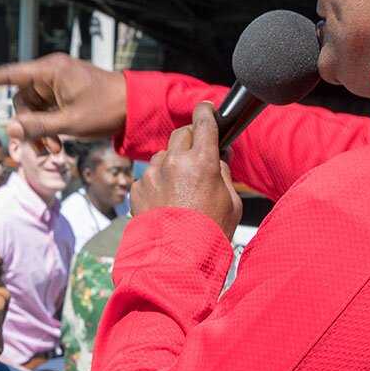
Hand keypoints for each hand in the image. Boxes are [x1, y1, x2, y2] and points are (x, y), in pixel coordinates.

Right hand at [0, 54, 126, 146]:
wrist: (136, 108)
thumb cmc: (106, 109)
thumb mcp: (70, 122)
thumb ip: (37, 126)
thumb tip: (9, 128)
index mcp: (51, 70)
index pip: (11, 74)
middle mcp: (51, 74)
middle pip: (22, 100)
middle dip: (28, 126)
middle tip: (44, 149)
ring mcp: (57, 85)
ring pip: (32, 110)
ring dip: (39, 131)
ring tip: (55, 151)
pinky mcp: (64, 95)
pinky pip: (45, 112)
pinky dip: (48, 129)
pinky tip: (58, 145)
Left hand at [131, 102, 241, 239]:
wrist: (176, 261)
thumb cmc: (209, 234)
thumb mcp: (232, 202)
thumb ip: (223, 173)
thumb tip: (217, 156)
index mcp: (202, 161)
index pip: (204, 122)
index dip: (206, 113)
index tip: (207, 110)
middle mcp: (174, 162)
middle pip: (181, 133)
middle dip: (190, 139)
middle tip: (198, 155)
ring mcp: (152, 174)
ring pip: (163, 155)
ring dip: (172, 163)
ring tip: (182, 190)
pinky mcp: (137, 188)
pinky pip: (149, 176)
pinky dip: (157, 183)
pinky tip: (166, 203)